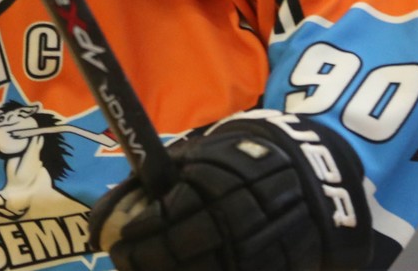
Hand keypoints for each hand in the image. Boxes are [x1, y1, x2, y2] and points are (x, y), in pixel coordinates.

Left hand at [88, 111, 372, 270]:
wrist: (309, 175)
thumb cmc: (236, 162)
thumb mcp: (196, 158)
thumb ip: (155, 181)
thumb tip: (109, 211)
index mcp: (212, 182)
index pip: (166, 217)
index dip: (139, 236)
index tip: (116, 242)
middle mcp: (235, 216)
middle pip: (181, 251)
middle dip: (146, 261)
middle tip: (124, 260)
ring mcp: (257, 246)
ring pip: (205, 270)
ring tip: (144, 269)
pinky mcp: (274, 267)